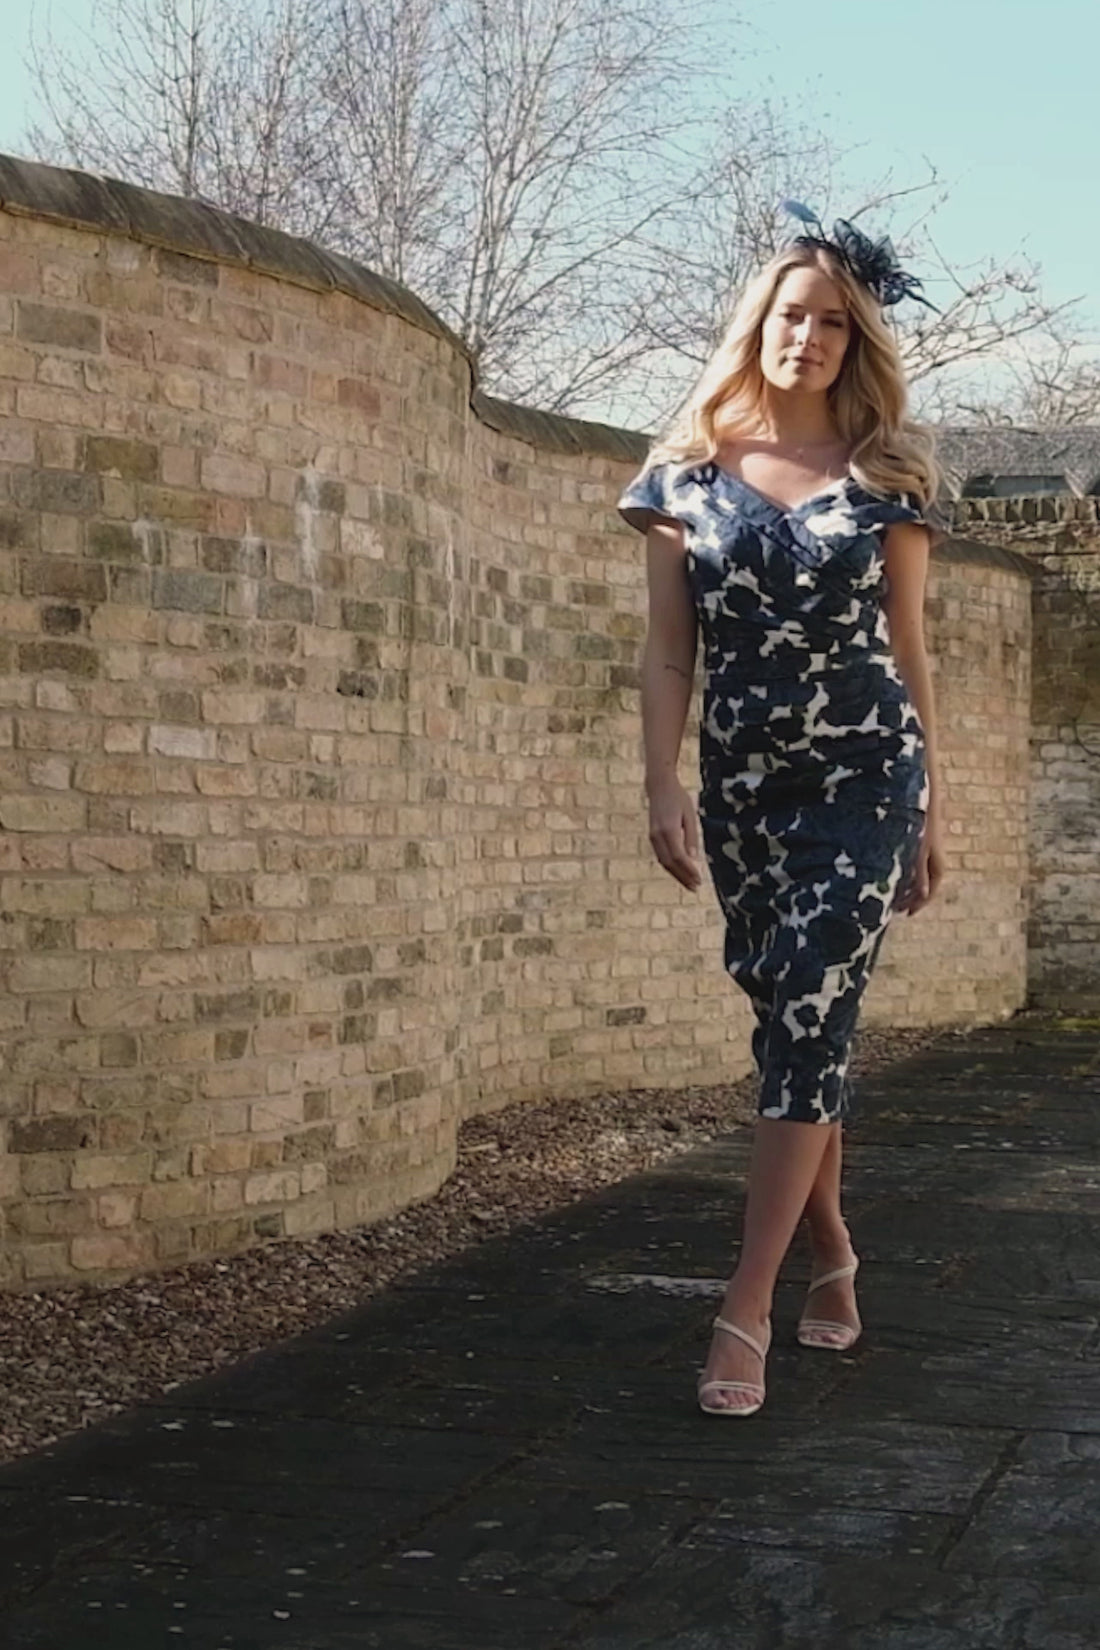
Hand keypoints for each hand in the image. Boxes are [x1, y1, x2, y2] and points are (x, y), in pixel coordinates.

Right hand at [646, 776, 702, 891]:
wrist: (659, 787)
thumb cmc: (678, 799)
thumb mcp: (690, 815)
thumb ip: (691, 837)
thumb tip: (694, 859)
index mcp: (669, 830)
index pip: (679, 857)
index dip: (689, 871)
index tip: (699, 880)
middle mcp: (658, 836)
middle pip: (669, 863)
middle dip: (682, 877)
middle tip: (695, 887)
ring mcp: (652, 837)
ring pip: (663, 862)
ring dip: (676, 875)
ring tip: (689, 884)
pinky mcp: (652, 837)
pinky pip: (661, 856)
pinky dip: (670, 866)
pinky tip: (680, 871)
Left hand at [896, 813, 945, 915]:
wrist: (924, 800)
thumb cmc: (922, 825)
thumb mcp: (919, 852)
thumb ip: (920, 873)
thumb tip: (923, 895)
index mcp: (938, 865)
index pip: (930, 891)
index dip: (919, 904)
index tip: (907, 913)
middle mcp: (935, 861)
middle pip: (924, 885)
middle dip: (912, 898)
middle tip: (896, 908)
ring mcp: (928, 853)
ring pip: (919, 876)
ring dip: (908, 887)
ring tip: (892, 895)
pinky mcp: (920, 845)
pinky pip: (914, 866)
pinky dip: (905, 874)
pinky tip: (893, 875)